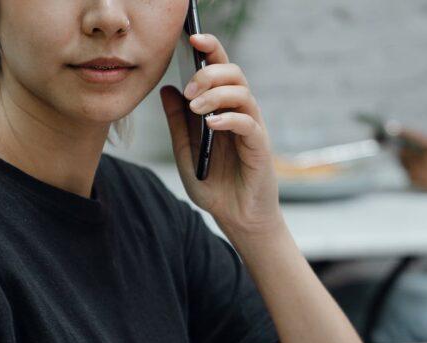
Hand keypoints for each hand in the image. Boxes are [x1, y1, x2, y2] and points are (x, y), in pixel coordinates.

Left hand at [160, 33, 280, 238]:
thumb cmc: (217, 187)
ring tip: (197, 108)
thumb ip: (178, 123)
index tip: (192, 38)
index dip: (210, 48)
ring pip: (243, 93)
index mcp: (223, 110)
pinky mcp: (260, 148)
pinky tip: (211, 125)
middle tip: (189, 90)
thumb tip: (166, 89)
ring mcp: (252, 129)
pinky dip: (229, 119)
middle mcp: (241, 114)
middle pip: (235, 73)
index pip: (221, 69)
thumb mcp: (186, 153)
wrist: (237, 219)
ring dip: (217, 94)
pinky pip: (248, 123)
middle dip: (210, 72)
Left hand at [398, 130, 426, 199]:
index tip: (389, 126)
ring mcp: (421, 173)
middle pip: (403, 151)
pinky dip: (410, 171)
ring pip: (403, 164)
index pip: (412, 136)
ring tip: (409, 157)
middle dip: (402, 148)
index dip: (400, 131)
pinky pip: (408, 175)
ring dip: (404, 160)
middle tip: (401, 146)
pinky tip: (418, 169)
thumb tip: (423, 141)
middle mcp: (424, 160)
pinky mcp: (419, 184)